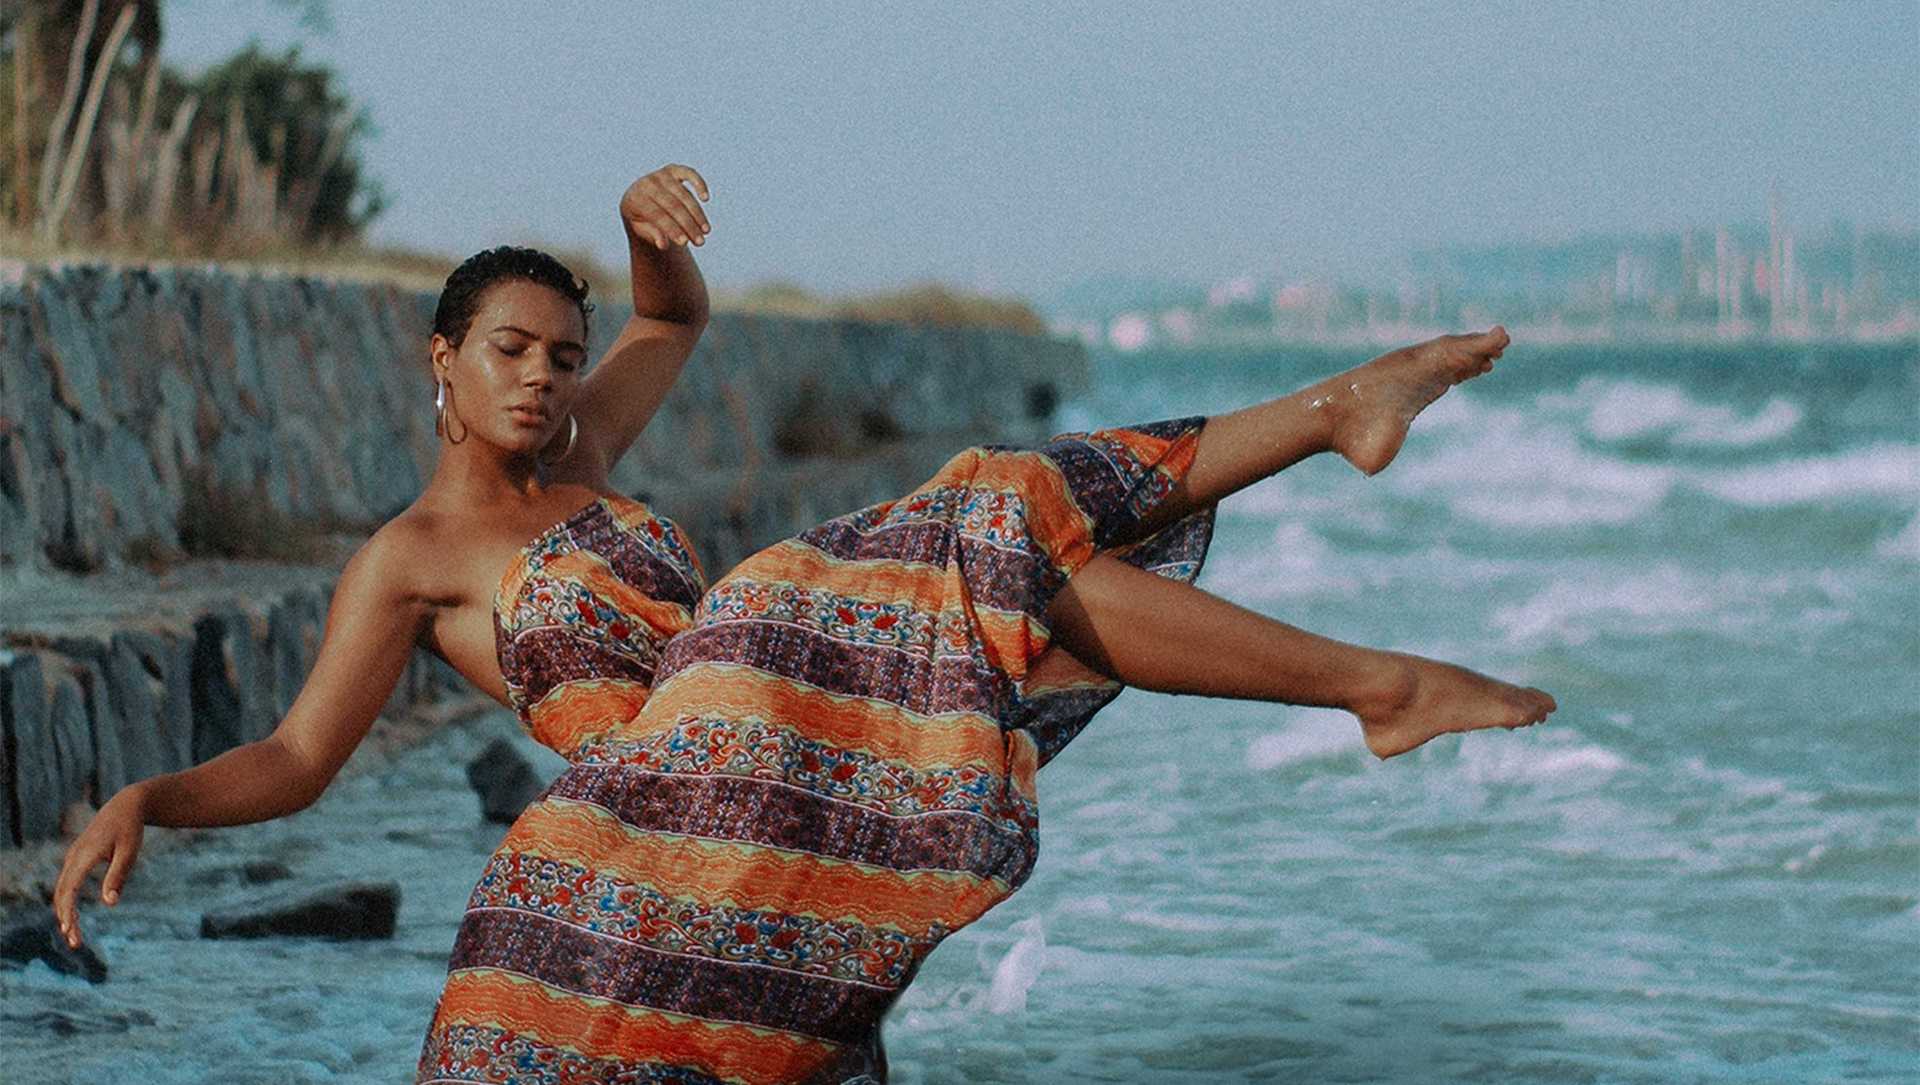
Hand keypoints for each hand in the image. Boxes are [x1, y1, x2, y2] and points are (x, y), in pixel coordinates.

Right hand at [50, 783, 148, 950]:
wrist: (126, 806)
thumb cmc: (130, 829)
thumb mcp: (130, 852)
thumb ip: (118, 876)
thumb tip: (109, 903)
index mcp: (84, 856)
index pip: (70, 890)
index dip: (68, 912)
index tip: (70, 931)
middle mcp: (73, 857)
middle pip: (62, 894)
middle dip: (66, 919)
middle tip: (76, 943)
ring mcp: (72, 857)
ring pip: (62, 890)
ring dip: (65, 913)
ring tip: (74, 936)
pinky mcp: (76, 859)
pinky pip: (66, 884)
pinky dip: (67, 902)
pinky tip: (73, 917)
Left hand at [620, 164, 710, 249]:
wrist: (638, 198)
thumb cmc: (642, 219)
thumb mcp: (641, 229)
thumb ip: (652, 235)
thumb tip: (663, 245)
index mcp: (635, 199)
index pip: (657, 215)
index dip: (672, 229)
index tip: (685, 244)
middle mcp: (647, 183)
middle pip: (673, 206)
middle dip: (688, 225)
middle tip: (700, 242)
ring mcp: (660, 175)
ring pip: (684, 195)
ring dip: (697, 214)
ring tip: (706, 231)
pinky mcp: (673, 169)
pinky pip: (689, 173)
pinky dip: (699, 184)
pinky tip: (706, 199)